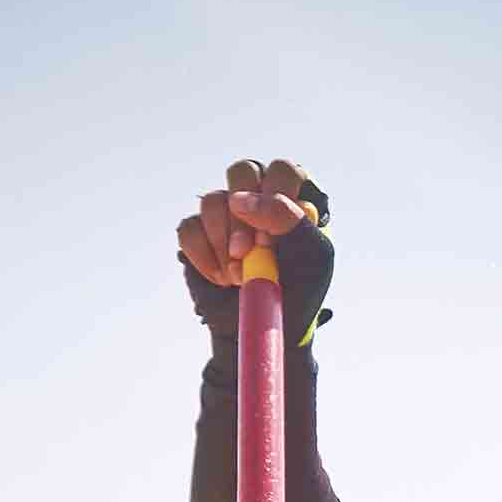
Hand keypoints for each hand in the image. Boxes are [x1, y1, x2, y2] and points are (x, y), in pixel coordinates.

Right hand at [173, 160, 333, 334]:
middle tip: (247, 251)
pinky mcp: (198, 233)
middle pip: (242, 171)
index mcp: (293, 199)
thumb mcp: (313, 256)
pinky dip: (203, 257)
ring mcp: (225, 214)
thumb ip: (289, 219)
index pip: (282, 170)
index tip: (271, 237)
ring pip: (212, 200)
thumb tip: (239, 201)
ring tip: (238, 276)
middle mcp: (259, 198)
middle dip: (242, 215)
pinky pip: (189, 228)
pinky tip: (219, 278)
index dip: (274, 197)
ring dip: (223, 242)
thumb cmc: (299, 291)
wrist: (264, 330)